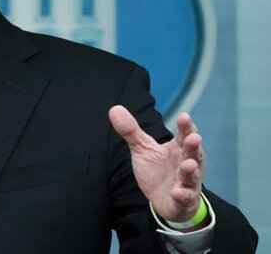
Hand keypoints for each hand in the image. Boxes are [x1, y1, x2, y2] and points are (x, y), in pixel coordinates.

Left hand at [108, 105, 204, 222]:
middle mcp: (187, 163)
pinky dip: (182, 195)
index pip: (184, 135)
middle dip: (194, 146)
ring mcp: (187, 182)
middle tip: (194, 137)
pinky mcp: (183, 200)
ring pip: (192, 175)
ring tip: (189, 164)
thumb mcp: (142, 149)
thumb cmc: (157, 170)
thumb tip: (115, 108)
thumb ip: (131, 131)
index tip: (184, 116)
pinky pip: (185, 197)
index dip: (185, 126)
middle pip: (193, 153)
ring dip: (191, 170)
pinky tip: (177, 192)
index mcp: (178, 149)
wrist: (164, 200)